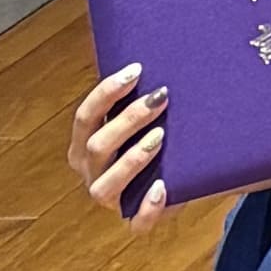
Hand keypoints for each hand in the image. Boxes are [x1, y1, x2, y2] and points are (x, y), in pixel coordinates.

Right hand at [69, 60, 172, 224]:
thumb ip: (139, 93)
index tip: (137, 70)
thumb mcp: (145, 116)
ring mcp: (110, 199)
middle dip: (128, 120)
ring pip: (105, 187)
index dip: (107, 93)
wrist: (185, 175)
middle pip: (97, 146)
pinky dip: (148, 209)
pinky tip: (163, 188)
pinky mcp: (135, 221)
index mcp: (85, 145)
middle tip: (161, 98)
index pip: (85, 116)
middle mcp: (91, 172)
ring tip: (161, 137)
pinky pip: (136, 224)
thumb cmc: (159, 137)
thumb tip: (153, 46)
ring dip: (132, 160)